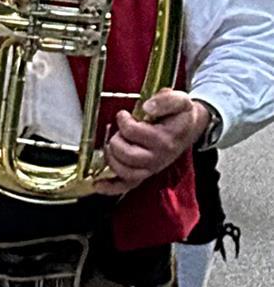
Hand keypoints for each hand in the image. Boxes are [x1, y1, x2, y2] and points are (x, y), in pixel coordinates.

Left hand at [96, 90, 211, 194]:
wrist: (189, 127)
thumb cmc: (180, 114)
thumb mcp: (180, 100)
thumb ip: (165, 100)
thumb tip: (147, 107)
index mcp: (166, 139)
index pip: (134, 132)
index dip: (124, 121)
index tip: (124, 115)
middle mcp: (159, 157)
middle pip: (127, 155)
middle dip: (116, 141)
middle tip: (119, 133)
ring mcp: (152, 167)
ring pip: (125, 172)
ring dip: (112, 159)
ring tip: (113, 146)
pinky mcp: (145, 173)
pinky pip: (127, 185)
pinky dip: (111, 187)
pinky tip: (98, 184)